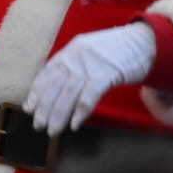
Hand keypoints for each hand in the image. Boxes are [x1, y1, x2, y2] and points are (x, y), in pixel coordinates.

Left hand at [24, 22, 156, 135]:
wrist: (143, 42)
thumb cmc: (117, 51)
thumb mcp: (90, 51)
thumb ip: (74, 66)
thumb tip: (57, 90)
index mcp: (71, 49)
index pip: (47, 73)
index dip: (37, 92)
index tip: (29, 108)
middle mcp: (77, 55)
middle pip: (55, 86)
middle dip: (44, 108)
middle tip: (39, 125)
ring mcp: (91, 64)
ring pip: (68, 94)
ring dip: (58, 115)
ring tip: (53, 130)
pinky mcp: (106, 73)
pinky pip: (88, 96)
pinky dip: (80, 112)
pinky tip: (75, 124)